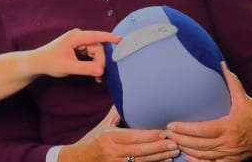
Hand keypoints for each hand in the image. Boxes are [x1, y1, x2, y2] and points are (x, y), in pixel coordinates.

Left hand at [26, 28, 119, 79]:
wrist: (38, 63)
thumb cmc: (50, 62)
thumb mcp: (68, 67)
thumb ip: (85, 68)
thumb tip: (101, 70)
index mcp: (75, 37)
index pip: (96, 36)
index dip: (109, 37)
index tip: (120, 40)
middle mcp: (78, 37)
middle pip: (97, 47)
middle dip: (100, 61)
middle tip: (99, 76)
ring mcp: (79, 42)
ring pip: (96, 52)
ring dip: (98, 64)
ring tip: (97, 77)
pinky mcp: (79, 48)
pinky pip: (91, 54)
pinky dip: (93, 64)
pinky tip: (94, 73)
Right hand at [60, 107, 181, 161]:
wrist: (77, 159)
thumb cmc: (93, 140)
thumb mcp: (102, 125)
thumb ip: (116, 113)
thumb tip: (126, 97)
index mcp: (109, 137)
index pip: (133, 136)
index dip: (150, 135)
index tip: (164, 132)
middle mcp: (113, 151)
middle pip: (140, 150)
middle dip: (159, 147)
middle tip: (175, 143)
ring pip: (141, 161)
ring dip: (159, 157)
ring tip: (173, 152)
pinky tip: (163, 161)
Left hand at [163, 63, 251, 161]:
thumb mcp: (244, 97)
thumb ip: (231, 81)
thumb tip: (221, 63)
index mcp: (230, 126)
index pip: (202, 130)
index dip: (184, 129)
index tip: (171, 125)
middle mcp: (229, 142)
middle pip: (198, 145)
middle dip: (180, 140)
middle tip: (166, 133)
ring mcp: (230, 154)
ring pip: (203, 156)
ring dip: (186, 150)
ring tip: (173, 142)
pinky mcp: (232, 161)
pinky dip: (198, 161)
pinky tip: (188, 155)